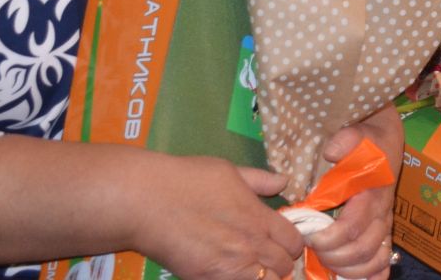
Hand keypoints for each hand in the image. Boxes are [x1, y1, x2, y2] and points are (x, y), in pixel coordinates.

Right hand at [130, 155, 304, 279]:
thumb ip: (260, 180)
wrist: (146, 202)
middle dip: (279, 261)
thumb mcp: (229, 171)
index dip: (291, 241)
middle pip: (284, 267)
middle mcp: (251, 247)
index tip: (281, 239)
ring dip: (261, 275)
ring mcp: (230, 269)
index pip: (294, 242)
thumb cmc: (186, 180)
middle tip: (265, 255)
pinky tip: (228, 272)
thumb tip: (284, 181)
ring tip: (248, 266)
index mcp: (259, 218)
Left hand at [303, 119, 399, 279]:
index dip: (328, 238)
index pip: (352, 227)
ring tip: (326, 263)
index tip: (307, 235)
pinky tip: (351, 277)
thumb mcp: (357, 134)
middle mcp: (381, 214)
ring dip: (349, 269)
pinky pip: (384, 263)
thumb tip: (331, 152)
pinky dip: (371, 275)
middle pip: (362, 250)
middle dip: (333, 256)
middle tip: (311, 249)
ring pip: (374, 261)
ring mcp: (385, 225)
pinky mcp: (384, 232)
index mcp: (372, 194)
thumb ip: (345, 140)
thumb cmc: (368, 141)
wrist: (386, 143)